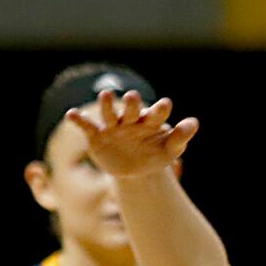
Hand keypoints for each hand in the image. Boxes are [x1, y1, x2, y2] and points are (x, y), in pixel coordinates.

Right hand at [65, 90, 199, 178]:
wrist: (136, 169)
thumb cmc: (156, 154)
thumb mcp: (170, 149)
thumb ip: (180, 137)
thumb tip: (194, 123)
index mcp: (151, 121)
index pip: (157, 113)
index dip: (160, 109)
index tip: (165, 105)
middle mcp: (131, 119)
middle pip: (132, 109)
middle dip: (132, 103)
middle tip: (132, 97)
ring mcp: (114, 126)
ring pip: (109, 113)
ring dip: (107, 105)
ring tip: (105, 96)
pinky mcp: (97, 136)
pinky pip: (88, 126)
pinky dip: (79, 120)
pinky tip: (71, 114)